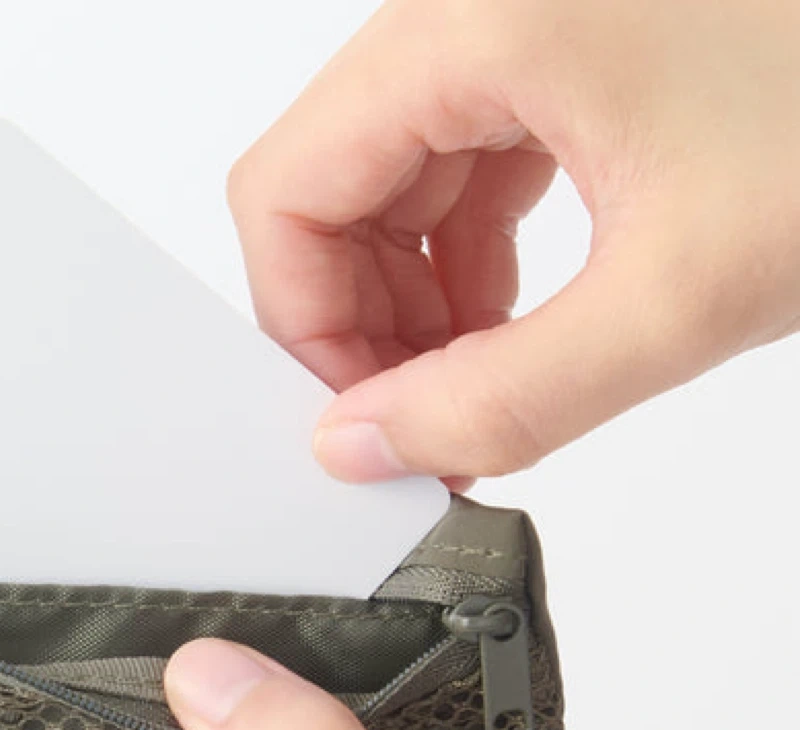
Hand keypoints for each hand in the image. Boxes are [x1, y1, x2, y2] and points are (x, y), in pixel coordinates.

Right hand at [225, 0, 799, 485]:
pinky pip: (464, 168)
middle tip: (414, 428)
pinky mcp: (570, 51)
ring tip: (471, 391)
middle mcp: (479, 4)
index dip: (300, 328)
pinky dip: (468, 262)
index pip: (286, 191)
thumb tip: (368, 451)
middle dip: (356, 325)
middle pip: (328, 187)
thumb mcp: (679, 294)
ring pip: (391, 184)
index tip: (355, 423)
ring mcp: (524, 22)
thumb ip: (500, 399)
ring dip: (412, 303)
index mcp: (477, 22)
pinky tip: (512, 326)